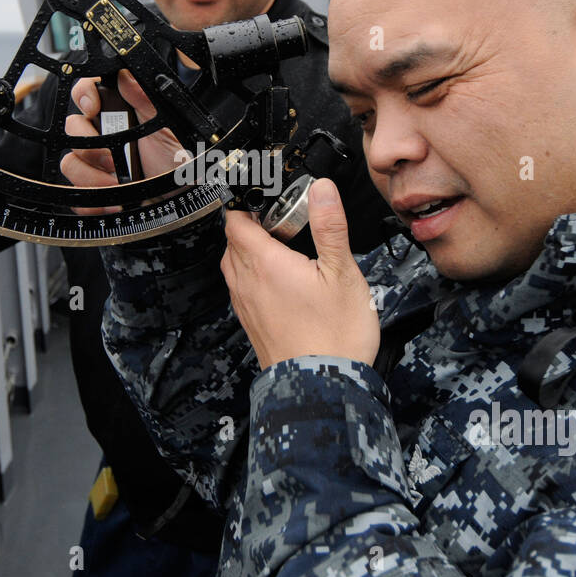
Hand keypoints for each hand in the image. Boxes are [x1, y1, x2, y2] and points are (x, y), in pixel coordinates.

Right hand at [60, 70, 186, 213]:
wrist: (182, 197)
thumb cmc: (179, 160)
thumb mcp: (168, 127)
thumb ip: (146, 99)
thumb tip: (125, 75)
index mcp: (120, 112)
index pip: (87, 91)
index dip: (83, 95)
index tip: (93, 108)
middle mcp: (104, 134)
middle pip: (73, 128)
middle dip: (90, 146)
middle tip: (114, 160)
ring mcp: (96, 163)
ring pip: (71, 162)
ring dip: (91, 177)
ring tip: (117, 184)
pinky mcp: (94, 189)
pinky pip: (76, 194)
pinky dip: (91, 201)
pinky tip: (111, 203)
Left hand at [220, 178, 379, 370]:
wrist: (322, 387)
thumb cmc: (335, 335)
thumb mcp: (342, 272)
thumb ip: (329, 226)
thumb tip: (322, 189)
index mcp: (264, 263)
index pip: (235, 220)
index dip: (247, 203)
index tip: (267, 197)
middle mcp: (246, 283)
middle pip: (233, 241)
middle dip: (252, 225)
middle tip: (285, 222)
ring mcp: (245, 306)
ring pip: (235, 266)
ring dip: (251, 252)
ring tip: (285, 251)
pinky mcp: (252, 324)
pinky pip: (242, 289)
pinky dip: (254, 277)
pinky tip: (283, 283)